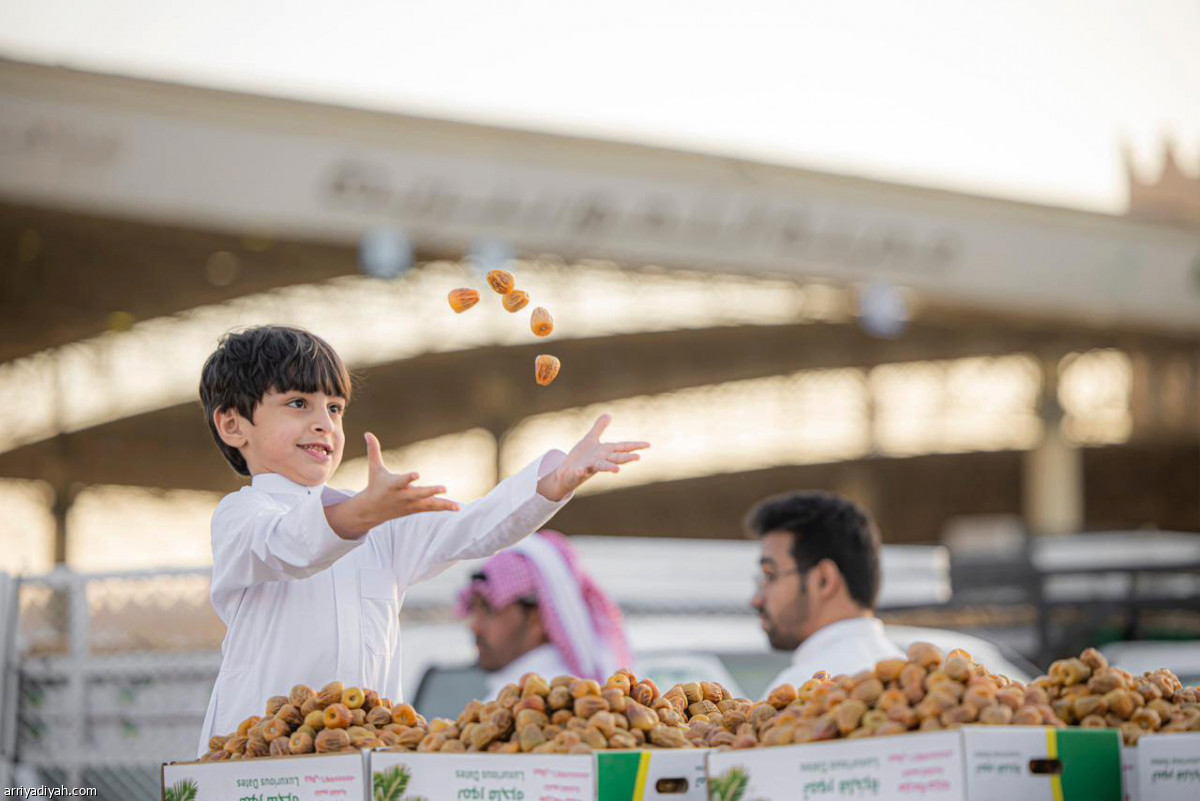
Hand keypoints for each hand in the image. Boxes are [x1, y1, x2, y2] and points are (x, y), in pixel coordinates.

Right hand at [327, 433, 458, 537]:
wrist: (371, 510)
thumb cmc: (375, 485)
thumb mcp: (374, 468)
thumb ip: (373, 450)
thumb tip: (367, 433)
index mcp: (393, 485)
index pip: (401, 481)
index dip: (409, 478)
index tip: (417, 474)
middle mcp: (403, 496)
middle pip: (419, 494)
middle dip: (431, 491)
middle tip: (444, 488)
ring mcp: (410, 504)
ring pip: (428, 504)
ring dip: (443, 504)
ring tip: (457, 506)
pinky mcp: (416, 509)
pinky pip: (431, 508)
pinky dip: (443, 507)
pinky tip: (457, 507)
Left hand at [537, 414, 649, 500]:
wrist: (566, 473)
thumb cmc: (580, 457)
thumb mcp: (590, 439)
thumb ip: (599, 427)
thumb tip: (608, 414)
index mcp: (605, 451)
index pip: (623, 447)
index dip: (635, 446)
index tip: (649, 445)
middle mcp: (600, 460)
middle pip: (616, 458)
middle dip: (626, 458)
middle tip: (638, 457)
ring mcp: (589, 467)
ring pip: (601, 467)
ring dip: (609, 468)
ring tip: (617, 470)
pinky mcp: (578, 472)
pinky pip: (580, 472)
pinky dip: (580, 471)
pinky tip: (580, 470)